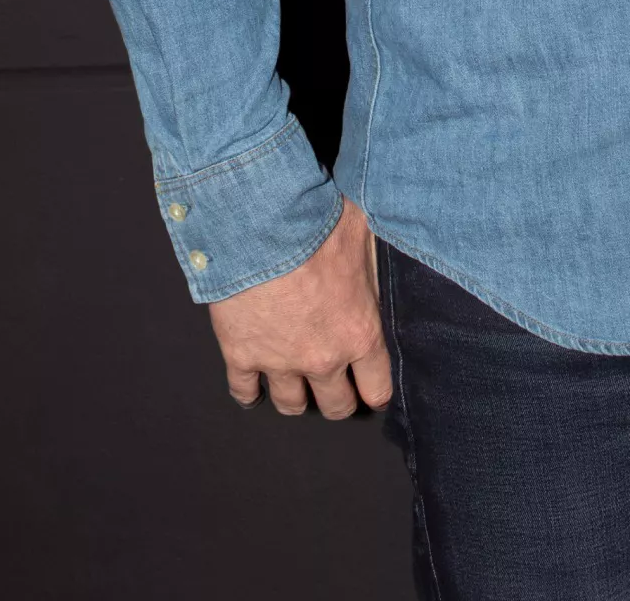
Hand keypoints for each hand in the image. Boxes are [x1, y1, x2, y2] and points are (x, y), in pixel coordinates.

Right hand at [208, 196, 391, 420]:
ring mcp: (279, 362)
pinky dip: (248, 392)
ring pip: (291, 404)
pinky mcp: (241, 355)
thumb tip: (389, 260)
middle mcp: (323, 358)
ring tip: (296, 387)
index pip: (377, 388)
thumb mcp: (364, 236)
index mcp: (359, 333)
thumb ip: (373, 264)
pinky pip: (243, 391)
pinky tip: (253, 388)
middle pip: (335, 406)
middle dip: (338, 399)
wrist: (262, 222)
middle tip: (335, 388)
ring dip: (296, 398)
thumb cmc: (319, 223)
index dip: (375, 390)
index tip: (371, 390)